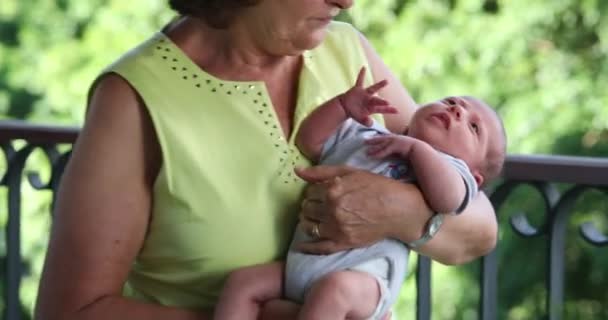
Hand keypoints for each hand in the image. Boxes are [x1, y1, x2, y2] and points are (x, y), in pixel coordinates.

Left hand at [294, 165, 424, 253]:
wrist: (398, 209)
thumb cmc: (377, 187)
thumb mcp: (350, 172)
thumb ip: (321, 172)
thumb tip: (297, 171)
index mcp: (332, 190)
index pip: (309, 193)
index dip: (313, 192)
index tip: (320, 194)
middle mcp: (332, 210)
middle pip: (307, 209)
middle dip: (310, 206)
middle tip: (318, 206)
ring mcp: (337, 228)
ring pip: (309, 226)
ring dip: (307, 222)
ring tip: (313, 219)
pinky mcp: (343, 243)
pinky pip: (319, 248)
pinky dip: (307, 247)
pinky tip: (300, 245)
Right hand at [338, 67, 397, 125]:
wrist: (345, 106)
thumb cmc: (354, 113)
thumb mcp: (359, 119)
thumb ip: (365, 121)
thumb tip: (371, 124)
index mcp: (372, 108)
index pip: (382, 110)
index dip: (389, 110)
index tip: (397, 111)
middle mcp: (370, 100)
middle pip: (377, 101)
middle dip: (381, 102)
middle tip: (387, 103)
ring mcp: (365, 94)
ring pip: (373, 89)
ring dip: (379, 86)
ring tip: (387, 81)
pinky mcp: (358, 89)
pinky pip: (359, 81)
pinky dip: (361, 75)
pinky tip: (364, 67)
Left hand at [365, 134, 422, 158]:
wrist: (420, 150)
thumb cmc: (415, 152)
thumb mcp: (405, 150)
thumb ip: (399, 152)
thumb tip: (397, 155)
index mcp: (398, 138)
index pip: (387, 137)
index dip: (380, 138)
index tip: (373, 138)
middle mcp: (396, 138)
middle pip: (382, 139)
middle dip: (373, 140)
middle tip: (365, 141)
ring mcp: (395, 141)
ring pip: (381, 145)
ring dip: (373, 148)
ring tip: (366, 151)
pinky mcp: (394, 146)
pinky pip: (384, 151)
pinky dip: (377, 154)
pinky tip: (372, 156)